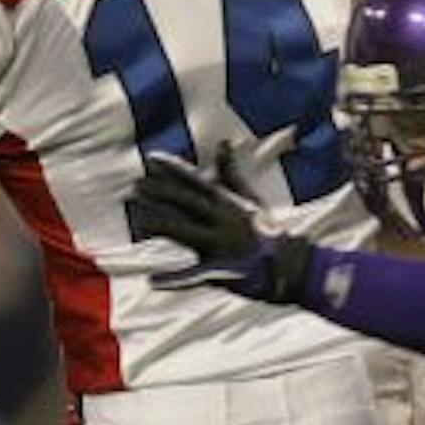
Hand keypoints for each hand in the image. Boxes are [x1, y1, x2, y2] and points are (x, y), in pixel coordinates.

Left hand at [133, 154, 311, 302]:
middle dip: (160, 192)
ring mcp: (220, 244)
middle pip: (185, 202)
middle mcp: (222, 219)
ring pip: (183, 231)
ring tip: (139, 220)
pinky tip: (153, 282)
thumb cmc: (265, 230)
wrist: (289, 263)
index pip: (195, 181)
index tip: (151, 159)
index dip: (173, 169)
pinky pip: (192, 276)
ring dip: (160, 224)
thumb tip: (222, 143)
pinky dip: (173, 280)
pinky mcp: (220, 270)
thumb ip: (230, 172)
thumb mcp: (249, 198)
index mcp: (228, 202)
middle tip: (135, 185)